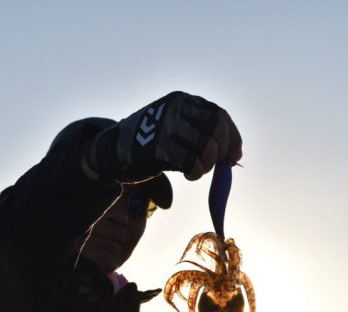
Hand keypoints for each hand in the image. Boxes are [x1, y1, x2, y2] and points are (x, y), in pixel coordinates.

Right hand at [86, 91, 241, 182]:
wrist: (113, 149)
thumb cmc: (148, 143)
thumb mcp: (175, 127)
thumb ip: (200, 134)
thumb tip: (232, 157)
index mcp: (183, 101)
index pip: (219, 115)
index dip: (233, 137)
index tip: (234, 157)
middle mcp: (177, 109)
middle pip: (218, 129)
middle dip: (222, 151)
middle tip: (215, 166)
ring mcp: (167, 127)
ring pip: (208, 147)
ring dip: (208, 164)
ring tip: (198, 170)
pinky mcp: (159, 149)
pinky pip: (192, 163)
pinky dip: (196, 172)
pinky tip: (189, 175)